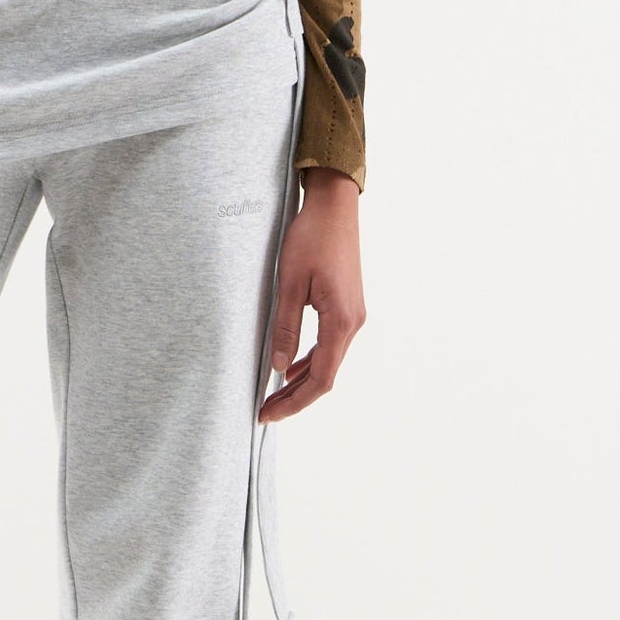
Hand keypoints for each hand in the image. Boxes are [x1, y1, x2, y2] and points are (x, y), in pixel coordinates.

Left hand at [258, 168, 364, 423]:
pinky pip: (330, 345)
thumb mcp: (291, 283)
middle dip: (296, 397)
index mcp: (342, 321)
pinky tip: (290, 365)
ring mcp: (353, 316)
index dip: (294, 401)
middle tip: (266, 410)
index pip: (320, 378)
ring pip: (328, 361)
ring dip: (302, 381)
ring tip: (274, 394)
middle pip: (326, 376)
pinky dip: (310, 361)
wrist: (334, 207)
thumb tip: (278, 366)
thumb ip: (285, 327)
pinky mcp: (347, 307)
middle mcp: (353, 323)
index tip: (268, 412)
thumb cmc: (312, 238)